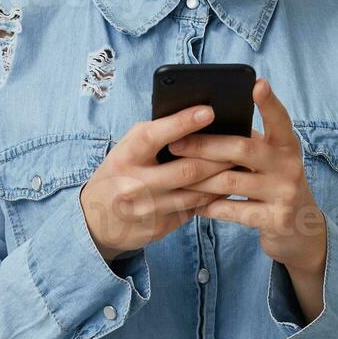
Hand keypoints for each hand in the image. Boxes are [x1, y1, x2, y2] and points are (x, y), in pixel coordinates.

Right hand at [78, 105, 235, 262]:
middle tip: (241, 144)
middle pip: (187, 170)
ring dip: (222, 179)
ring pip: (197, 193)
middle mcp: (135, 184)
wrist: (96, 220)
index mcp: (126, 156)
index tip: (209, 111)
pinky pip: (194, 210)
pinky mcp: (160, 227)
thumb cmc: (119, 172)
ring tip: (241, 164)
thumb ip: (155, 137)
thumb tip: (197, 121)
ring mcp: (148, 209)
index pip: (155, 136)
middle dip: (218, 157)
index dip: (183, 123)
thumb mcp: (127, 150)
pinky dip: (213, 197)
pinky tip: (226, 186)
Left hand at [166, 78, 326, 276]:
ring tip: (176, 176)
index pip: (280, 119)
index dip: (269, 102)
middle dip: (204, 146)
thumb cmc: (273, 183)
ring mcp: (284, 193)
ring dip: (199, 180)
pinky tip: (194, 204)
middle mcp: (289, 165)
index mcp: (287, 145)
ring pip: (230, 182)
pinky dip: (209, 207)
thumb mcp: (270, 160)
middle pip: (242, 148)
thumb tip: (202, 126)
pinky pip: (232, 210)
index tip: (257, 84)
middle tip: (176, 144)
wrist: (300, 228)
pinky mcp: (275, 219)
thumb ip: (248, 144)